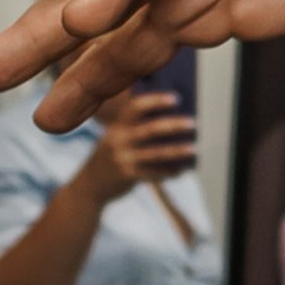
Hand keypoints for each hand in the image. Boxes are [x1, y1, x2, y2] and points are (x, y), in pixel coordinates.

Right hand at [81, 84, 198, 203]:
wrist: (90, 185)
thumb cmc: (113, 155)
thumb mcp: (117, 137)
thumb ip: (137, 128)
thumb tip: (175, 121)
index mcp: (117, 125)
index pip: (135, 107)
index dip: (155, 101)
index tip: (175, 98)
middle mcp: (118, 140)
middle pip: (148, 129)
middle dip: (172, 125)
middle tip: (193, 123)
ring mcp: (122, 159)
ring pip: (154, 153)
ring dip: (176, 151)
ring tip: (194, 148)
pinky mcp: (127, 176)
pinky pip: (153, 173)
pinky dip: (169, 171)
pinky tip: (182, 170)